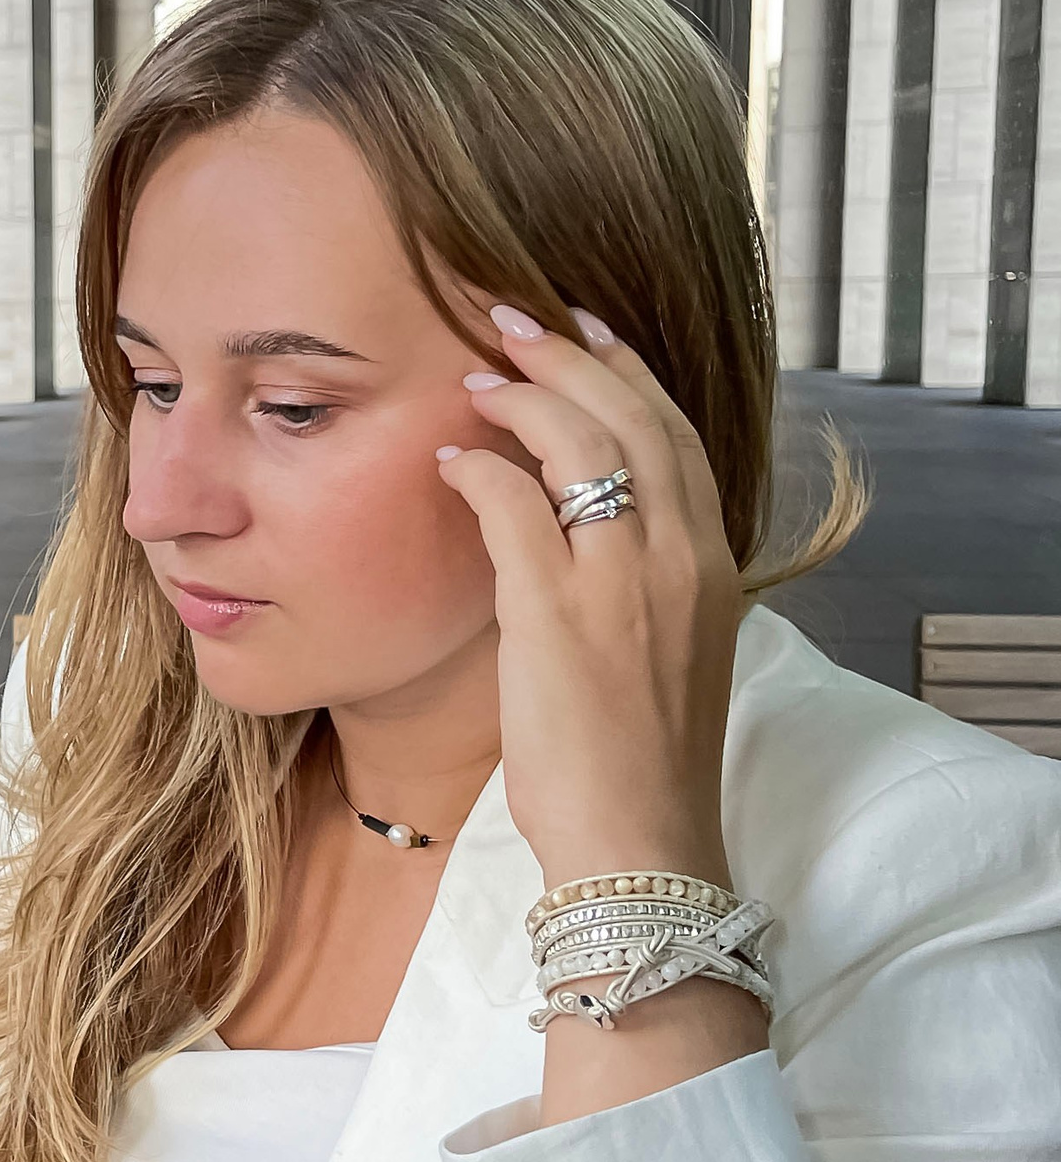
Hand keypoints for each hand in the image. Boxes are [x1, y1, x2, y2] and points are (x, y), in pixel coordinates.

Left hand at [436, 305, 744, 890]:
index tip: (587, 332)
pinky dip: (480, 470)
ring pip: (581, 444)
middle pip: (633, 418)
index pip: (677, 437)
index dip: (628, 374)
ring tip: (478, 373)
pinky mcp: (558, 615)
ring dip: (525, 394)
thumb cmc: (642, 764)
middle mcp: (680, 559)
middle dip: (573, 354)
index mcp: (713, 565)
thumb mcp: (667, 653)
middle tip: (516, 318)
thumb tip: (580, 532)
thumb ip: (641, 583)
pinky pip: (514, 507)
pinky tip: (450, 459)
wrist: (642, 843)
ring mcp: (623, 583)